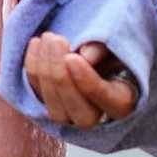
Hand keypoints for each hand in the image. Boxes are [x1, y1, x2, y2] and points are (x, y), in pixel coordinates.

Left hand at [23, 34, 137, 128]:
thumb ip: (104, 47)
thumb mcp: (113, 42)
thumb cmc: (107, 45)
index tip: (73, 58)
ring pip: (56, 112)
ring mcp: (71, 116)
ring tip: (47, 39)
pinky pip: (37, 95)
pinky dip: (33, 68)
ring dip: (45, 73)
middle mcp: (99, 117)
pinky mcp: (49, 106)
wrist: (86, 47)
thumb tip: (86, 54)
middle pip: (83, 116)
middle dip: (63, 79)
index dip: (91, 85)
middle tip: (57, 41)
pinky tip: (36, 43)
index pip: (113, 104)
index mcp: (123, 101)